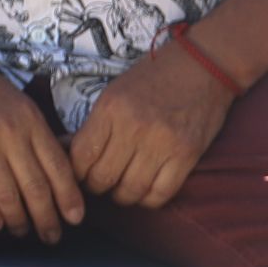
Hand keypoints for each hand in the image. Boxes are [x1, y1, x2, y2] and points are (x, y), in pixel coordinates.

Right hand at [0, 39, 85, 241]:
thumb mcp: (14, 101)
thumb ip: (32, 131)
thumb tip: (52, 170)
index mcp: (30, 117)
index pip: (59, 167)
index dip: (69, 198)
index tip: (75, 219)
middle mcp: (11, 129)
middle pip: (36, 186)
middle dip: (46, 218)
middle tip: (50, 237)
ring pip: (7, 192)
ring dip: (17, 219)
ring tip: (20, 231)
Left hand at [66, 37, 234, 209]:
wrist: (202, 66)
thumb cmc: (153, 79)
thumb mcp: (114, 93)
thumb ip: (95, 124)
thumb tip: (65, 150)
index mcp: (110, 109)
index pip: (81, 156)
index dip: (75, 173)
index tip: (78, 175)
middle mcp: (133, 127)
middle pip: (103, 178)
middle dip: (95, 187)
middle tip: (97, 186)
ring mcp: (162, 143)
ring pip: (130, 191)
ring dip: (121, 197)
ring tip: (120, 190)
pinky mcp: (187, 156)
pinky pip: (161, 194)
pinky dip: (148, 200)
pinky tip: (144, 192)